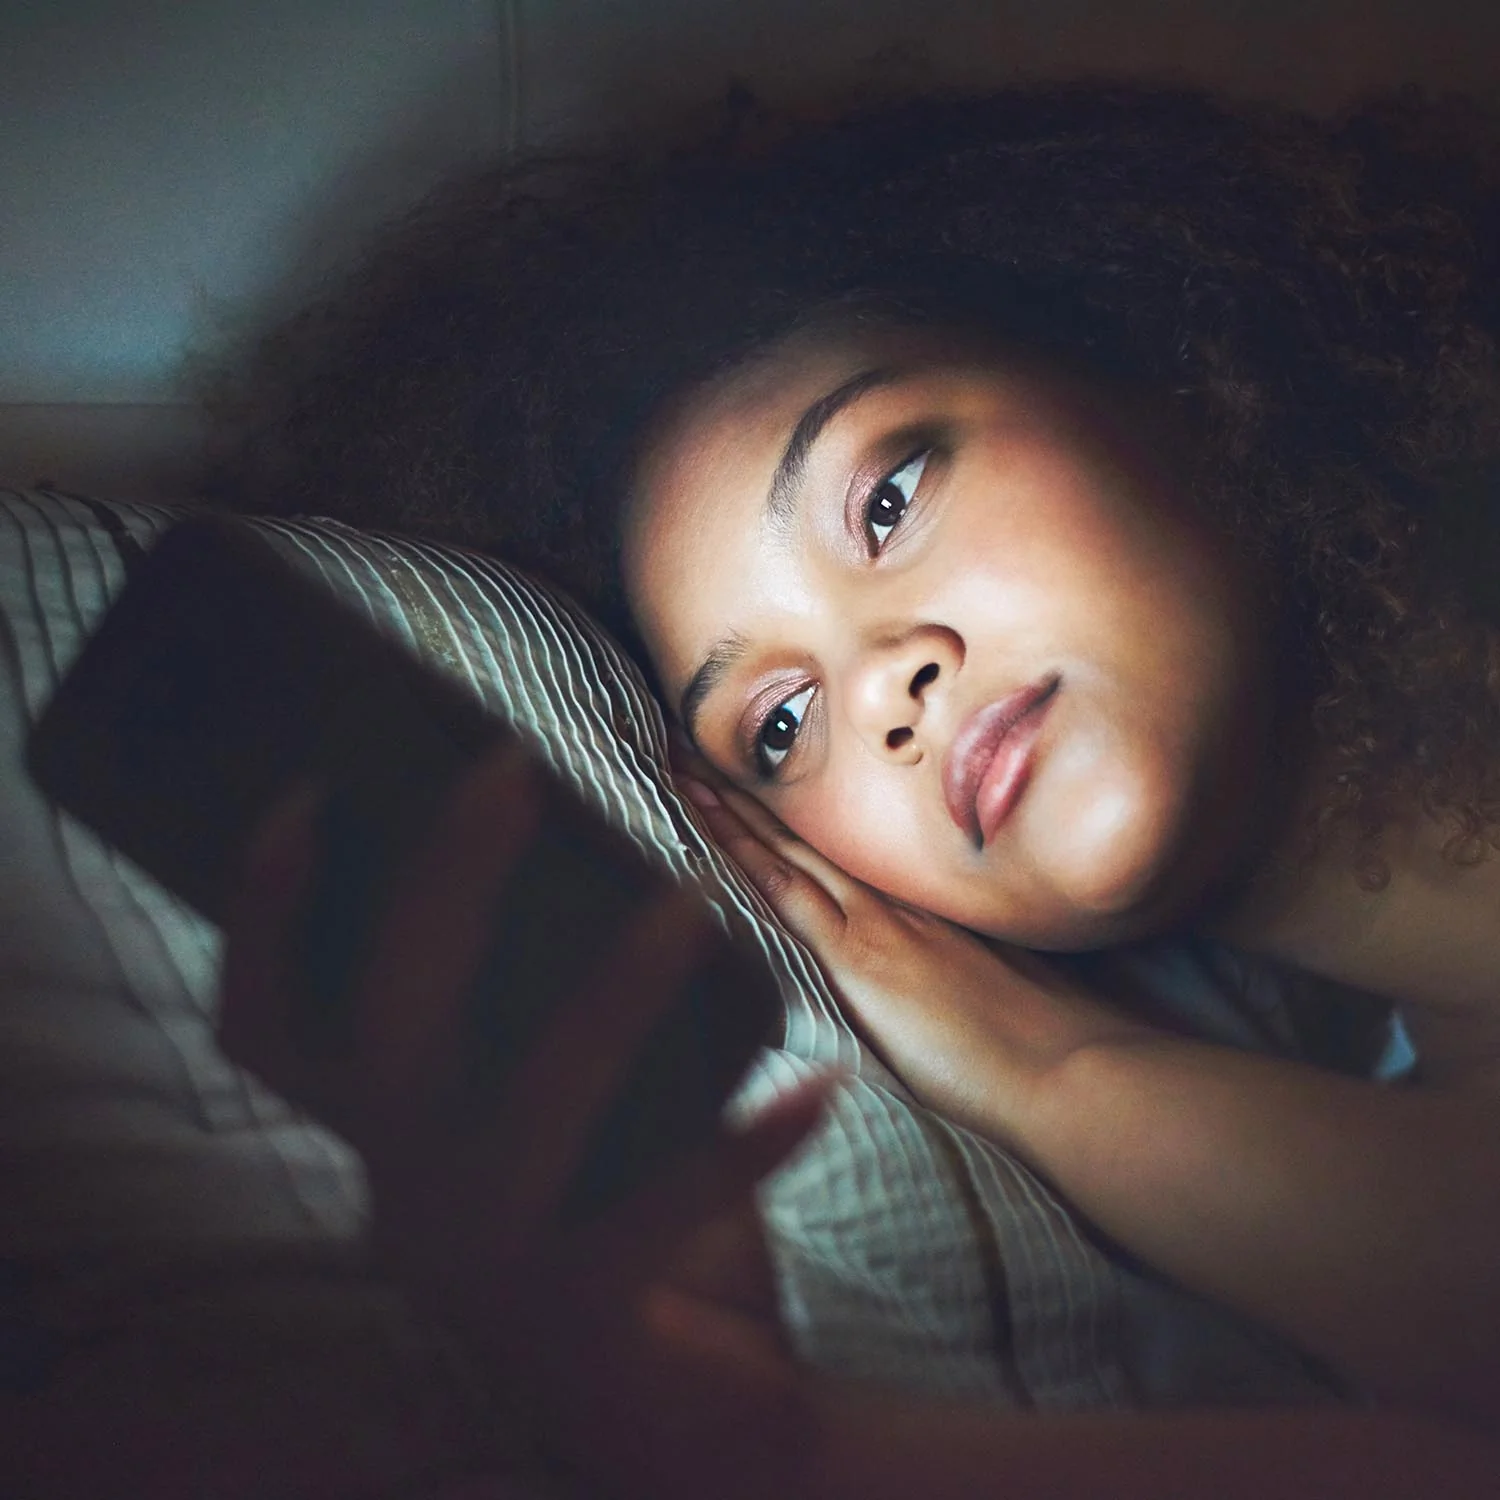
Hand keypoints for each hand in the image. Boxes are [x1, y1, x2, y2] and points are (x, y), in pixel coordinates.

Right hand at [218, 748, 836, 1499]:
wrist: (683, 1423)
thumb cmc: (623, 1227)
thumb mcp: (567, 1116)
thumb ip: (555, 1014)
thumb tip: (591, 846)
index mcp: (388, 1144)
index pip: (269, 1030)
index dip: (263, 914)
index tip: (307, 795)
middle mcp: (405, 1206)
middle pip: (391, 1030)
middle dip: (445, 885)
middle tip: (514, 772)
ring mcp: (482, 1270)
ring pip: (530, 1108)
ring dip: (614, 990)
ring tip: (693, 901)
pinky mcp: (579, 1322)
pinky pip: (671, 1208)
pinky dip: (751, 1139)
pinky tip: (819, 1081)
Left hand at [675, 763, 1153, 1155]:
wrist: (1069, 1070)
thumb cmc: (1044, 1040)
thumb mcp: (994, 979)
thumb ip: (954, 956)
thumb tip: (929, 964)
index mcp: (917, 905)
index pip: (834, 847)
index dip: (785, 810)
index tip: (743, 773)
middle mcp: (891, 900)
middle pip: (801, 833)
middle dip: (745, 789)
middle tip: (691, 740)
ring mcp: (876, 924)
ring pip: (784, 851)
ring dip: (728, 810)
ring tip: (680, 766)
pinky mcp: (863, 960)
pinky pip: (787, 898)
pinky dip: (742, 862)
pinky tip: (703, 834)